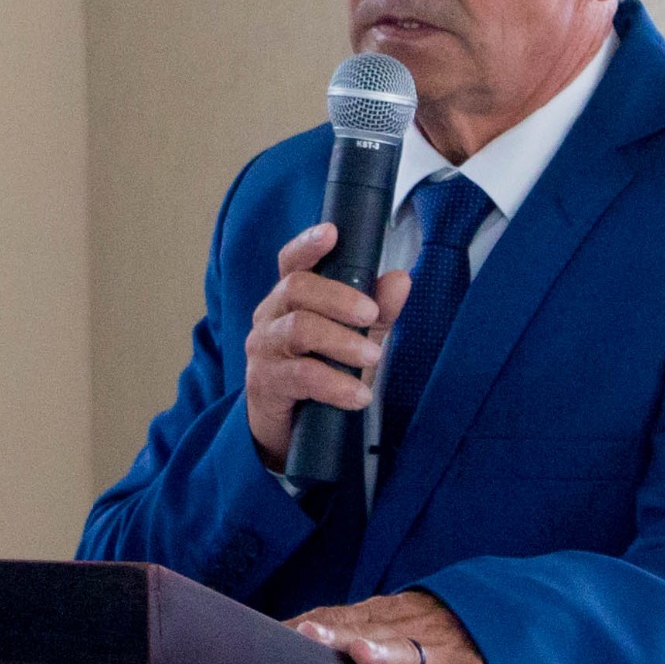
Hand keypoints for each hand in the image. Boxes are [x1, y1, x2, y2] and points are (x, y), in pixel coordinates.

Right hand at [243, 224, 413, 463]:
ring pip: (299, 328)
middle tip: (372, 316)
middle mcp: (270, 315)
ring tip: (373, 358)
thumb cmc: (321, 373)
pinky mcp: (265, 382)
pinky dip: (335, 384)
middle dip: (340, 298)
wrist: (289, 430)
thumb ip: (378, 311)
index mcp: (290, 297)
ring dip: (341, 341)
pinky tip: (358, 395)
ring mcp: (263, 348)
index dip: (308, 244)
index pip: (292, 262)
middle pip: (297, 288)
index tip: (332, 233)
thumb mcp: (355, 339)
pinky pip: (300, 375)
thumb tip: (401, 279)